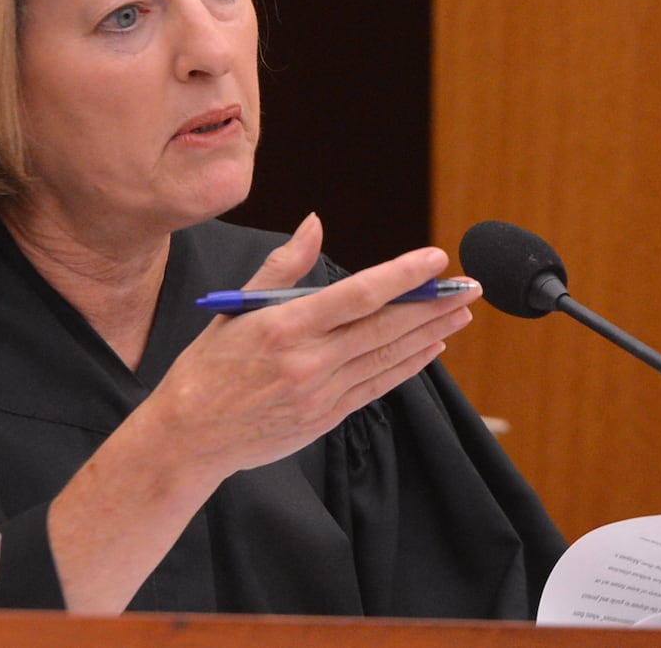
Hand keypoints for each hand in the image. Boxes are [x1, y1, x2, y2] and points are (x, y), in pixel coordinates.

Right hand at [145, 213, 481, 483]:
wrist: (191, 437)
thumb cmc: (208, 367)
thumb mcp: (236, 307)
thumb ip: (282, 266)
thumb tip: (314, 223)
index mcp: (283, 326)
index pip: (357, 294)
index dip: (402, 276)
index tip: (435, 259)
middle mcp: (308, 361)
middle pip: (385, 327)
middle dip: (433, 304)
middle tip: (469, 286)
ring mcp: (321, 393)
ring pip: (388, 357)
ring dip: (431, 333)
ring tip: (462, 311)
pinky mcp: (327, 417)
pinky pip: (379, 387)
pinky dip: (409, 365)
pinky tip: (432, 348)